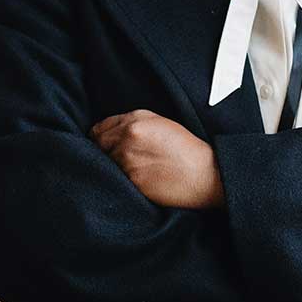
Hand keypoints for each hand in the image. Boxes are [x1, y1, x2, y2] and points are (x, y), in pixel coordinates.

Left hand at [89, 109, 224, 209]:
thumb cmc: (186, 148)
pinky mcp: (131, 180)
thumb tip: (111, 131)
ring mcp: (128, 160)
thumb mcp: (161, 122)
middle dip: (102, 150)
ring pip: (104, 163)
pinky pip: (114, 178)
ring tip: (130, 168)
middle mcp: (128, 137)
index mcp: (136, 120)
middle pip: (97, 145)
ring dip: (111, 165)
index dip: (101, 135)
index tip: (104, 142)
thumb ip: (134, 122)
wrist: (203, 174)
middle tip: (115, 157)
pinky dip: (119, 179)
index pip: (100, 127)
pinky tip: (134, 178)